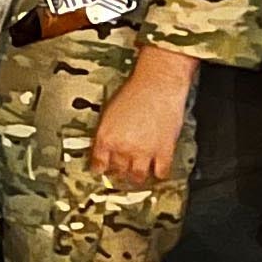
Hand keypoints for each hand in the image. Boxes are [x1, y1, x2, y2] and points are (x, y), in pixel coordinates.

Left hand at [90, 45, 199, 188]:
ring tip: (138, 175)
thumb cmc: (135, 91)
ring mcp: (144, 151)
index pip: (98, 164)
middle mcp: (123, 147)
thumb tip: (105, 145)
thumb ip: (107, 131)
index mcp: (106, 137)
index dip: (100, 169)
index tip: (103, 172)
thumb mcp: (109, 111)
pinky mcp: (164, 152)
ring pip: (138, 176)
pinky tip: (158, 171)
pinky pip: (161, 172)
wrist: (158, 84)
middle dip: (119, 172)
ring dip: (137, 177)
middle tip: (123, 171)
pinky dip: (159, 174)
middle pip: (118, 171)